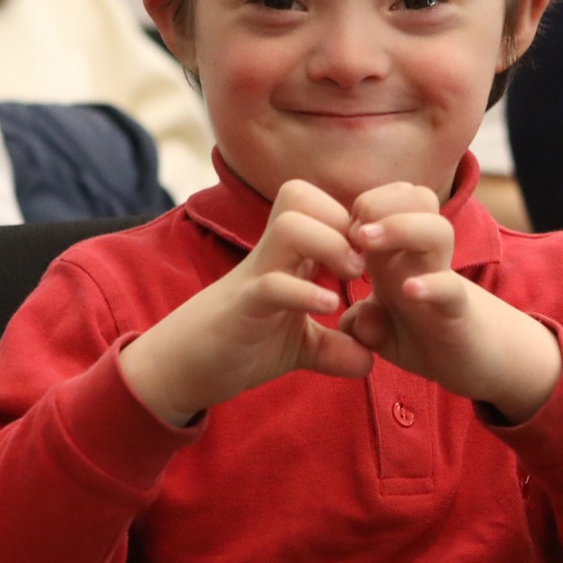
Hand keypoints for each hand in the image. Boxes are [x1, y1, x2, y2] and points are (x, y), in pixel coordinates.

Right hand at [120, 180, 373, 425]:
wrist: (187, 367)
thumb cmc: (243, 343)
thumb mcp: (301, 346)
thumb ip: (336, 347)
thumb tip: (371, 360)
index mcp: (287, 253)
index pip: (318, 202)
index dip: (353, 219)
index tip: (375, 257)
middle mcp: (270, 254)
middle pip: (301, 195)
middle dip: (343, 222)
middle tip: (365, 264)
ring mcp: (253, 275)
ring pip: (290, 225)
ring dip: (329, 246)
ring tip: (351, 280)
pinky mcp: (242, 306)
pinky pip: (272, 284)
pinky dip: (305, 293)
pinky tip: (329, 308)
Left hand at [338, 184, 561, 422]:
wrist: (472, 361)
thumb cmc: (421, 336)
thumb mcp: (380, 333)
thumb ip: (360, 324)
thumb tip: (354, 322)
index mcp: (397, 255)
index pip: (385, 201)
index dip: (359, 209)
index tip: (339, 237)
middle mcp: (421, 259)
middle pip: (416, 196)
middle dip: (378, 204)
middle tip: (354, 235)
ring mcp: (442, 280)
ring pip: (436, 229)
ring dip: (399, 227)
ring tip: (366, 244)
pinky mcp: (458, 311)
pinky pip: (450, 288)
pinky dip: (430, 286)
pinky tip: (408, 291)